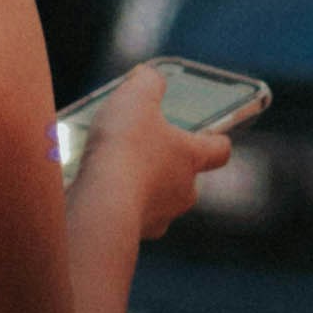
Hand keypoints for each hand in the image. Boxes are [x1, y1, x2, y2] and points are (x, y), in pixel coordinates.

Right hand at [76, 65, 232, 241]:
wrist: (100, 203)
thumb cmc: (125, 148)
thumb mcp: (136, 98)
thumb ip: (147, 82)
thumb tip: (149, 76)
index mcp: (191, 159)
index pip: (218, 150)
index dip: (215, 140)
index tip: (210, 135)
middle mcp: (182, 193)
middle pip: (184, 178)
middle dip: (167, 166)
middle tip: (144, 150)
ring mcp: (158, 218)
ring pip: (155, 200)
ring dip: (140, 187)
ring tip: (112, 171)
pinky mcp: (133, 236)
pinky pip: (128, 217)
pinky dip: (117, 205)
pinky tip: (94, 192)